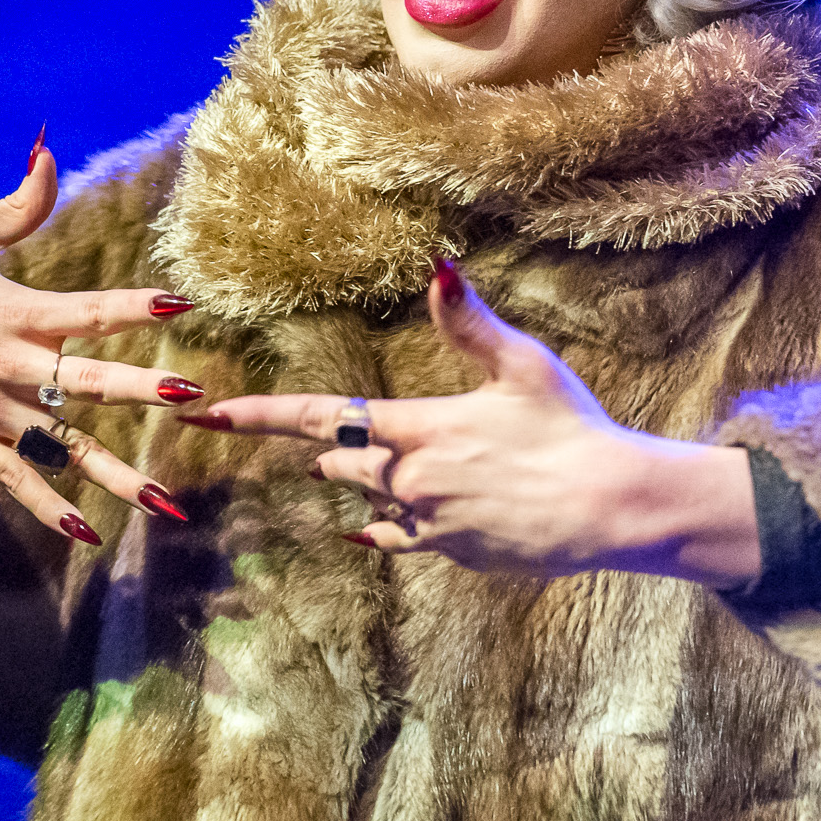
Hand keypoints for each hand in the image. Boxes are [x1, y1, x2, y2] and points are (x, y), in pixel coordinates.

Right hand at [0, 136, 201, 542]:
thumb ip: (18, 207)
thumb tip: (49, 151)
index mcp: (12, 313)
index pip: (84, 308)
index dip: (133, 305)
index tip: (180, 303)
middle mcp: (6, 366)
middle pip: (85, 380)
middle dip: (139, 388)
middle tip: (191, 396)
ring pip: (62, 446)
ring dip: (114, 474)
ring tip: (165, 500)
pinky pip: (17, 482)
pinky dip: (49, 509)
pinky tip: (89, 533)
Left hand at [202, 262, 760, 583]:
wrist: (609, 508)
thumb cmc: (571, 429)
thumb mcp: (522, 364)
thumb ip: (469, 321)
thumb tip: (438, 266)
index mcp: (420, 428)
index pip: (323, 417)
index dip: (262, 415)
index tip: (211, 414)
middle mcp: (412, 479)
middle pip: (343, 463)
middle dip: (333, 452)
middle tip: (317, 447)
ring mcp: (431, 523)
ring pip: (373, 501)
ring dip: (365, 485)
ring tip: (363, 471)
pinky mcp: (454, 554)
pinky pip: (400, 540)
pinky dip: (389, 528)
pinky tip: (387, 524)